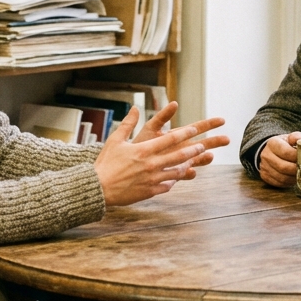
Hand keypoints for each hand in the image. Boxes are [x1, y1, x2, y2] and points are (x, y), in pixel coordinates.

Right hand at [94, 106, 228, 205]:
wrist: (98, 187)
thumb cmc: (105, 162)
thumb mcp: (115, 140)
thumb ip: (128, 123)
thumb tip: (135, 108)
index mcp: (144, 150)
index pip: (170, 139)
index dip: (185, 134)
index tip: (196, 130)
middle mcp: (151, 164)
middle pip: (178, 156)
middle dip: (192, 150)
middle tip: (202, 146)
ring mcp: (152, 179)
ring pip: (176, 172)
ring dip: (186, 166)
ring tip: (193, 163)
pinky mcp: (150, 191)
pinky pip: (167, 186)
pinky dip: (173, 181)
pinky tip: (175, 179)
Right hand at [258, 132, 300, 187]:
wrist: (271, 152)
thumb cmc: (285, 145)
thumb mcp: (290, 138)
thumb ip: (296, 137)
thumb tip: (298, 139)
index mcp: (272, 143)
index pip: (286, 152)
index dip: (297, 157)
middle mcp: (266, 155)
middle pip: (283, 167)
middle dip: (296, 170)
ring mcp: (264, 167)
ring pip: (281, 177)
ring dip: (293, 178)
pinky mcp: (265, 176)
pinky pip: (278, 183)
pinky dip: (288, 182)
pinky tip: (294, 178)